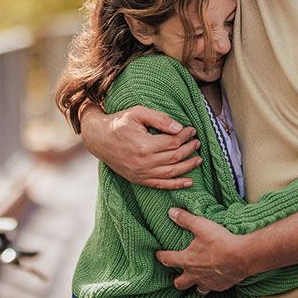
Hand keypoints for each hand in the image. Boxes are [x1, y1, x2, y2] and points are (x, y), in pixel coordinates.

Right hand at [80, 105, 201, 188]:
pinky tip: (188, 182)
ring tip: (198, 159)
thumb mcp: (138, 113)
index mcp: (144, 145)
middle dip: (189, 149)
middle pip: (174, 157)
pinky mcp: (138, 179)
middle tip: (197, 142)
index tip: (192, 130)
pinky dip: (176, 185)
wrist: (99, 139)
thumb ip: (159, 118)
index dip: (185, 136)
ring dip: (188, 167)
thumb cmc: (119, 123)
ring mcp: (141, 173)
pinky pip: (161, 185)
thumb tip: (179, 127)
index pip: (173, 142)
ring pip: (171, 173)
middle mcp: (143, 162)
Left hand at [155, 208, 247, 292]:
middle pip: (180, 283)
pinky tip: (216, 278)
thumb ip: (185, 219)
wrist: (241, 256)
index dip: (161, 256)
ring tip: (198, 280)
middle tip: (178, 275)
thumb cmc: (220, 241)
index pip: (168, 259)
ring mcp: (208, 282)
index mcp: (187, 260)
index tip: (158, 254)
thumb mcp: (200, 225)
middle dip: (177, 280)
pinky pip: (213, 288)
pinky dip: (213, 284)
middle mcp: (194, 275)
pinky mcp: (221, 286)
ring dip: (196, 285)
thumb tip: (171, 212)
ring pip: (197, 289)